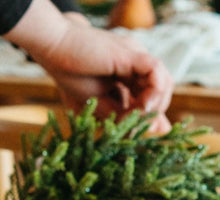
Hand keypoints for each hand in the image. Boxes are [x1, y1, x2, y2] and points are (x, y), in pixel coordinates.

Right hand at [4, 0, 173, 132]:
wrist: (55, 49)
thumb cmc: (72, 75)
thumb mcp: (102, 106)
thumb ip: (127, 118)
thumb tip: (159, 130)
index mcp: (129, 76)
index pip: (153, 98)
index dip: (151, 116)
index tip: (139, 131)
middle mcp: (137, 66)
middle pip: (163, 91)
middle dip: (155, 112)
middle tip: (138, 124)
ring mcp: (136, 58)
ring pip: (164, 82)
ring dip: (155, 105)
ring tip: (137, 115)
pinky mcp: (132, 54)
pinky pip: (156, 72)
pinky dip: (154, 92)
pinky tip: (141, 104)